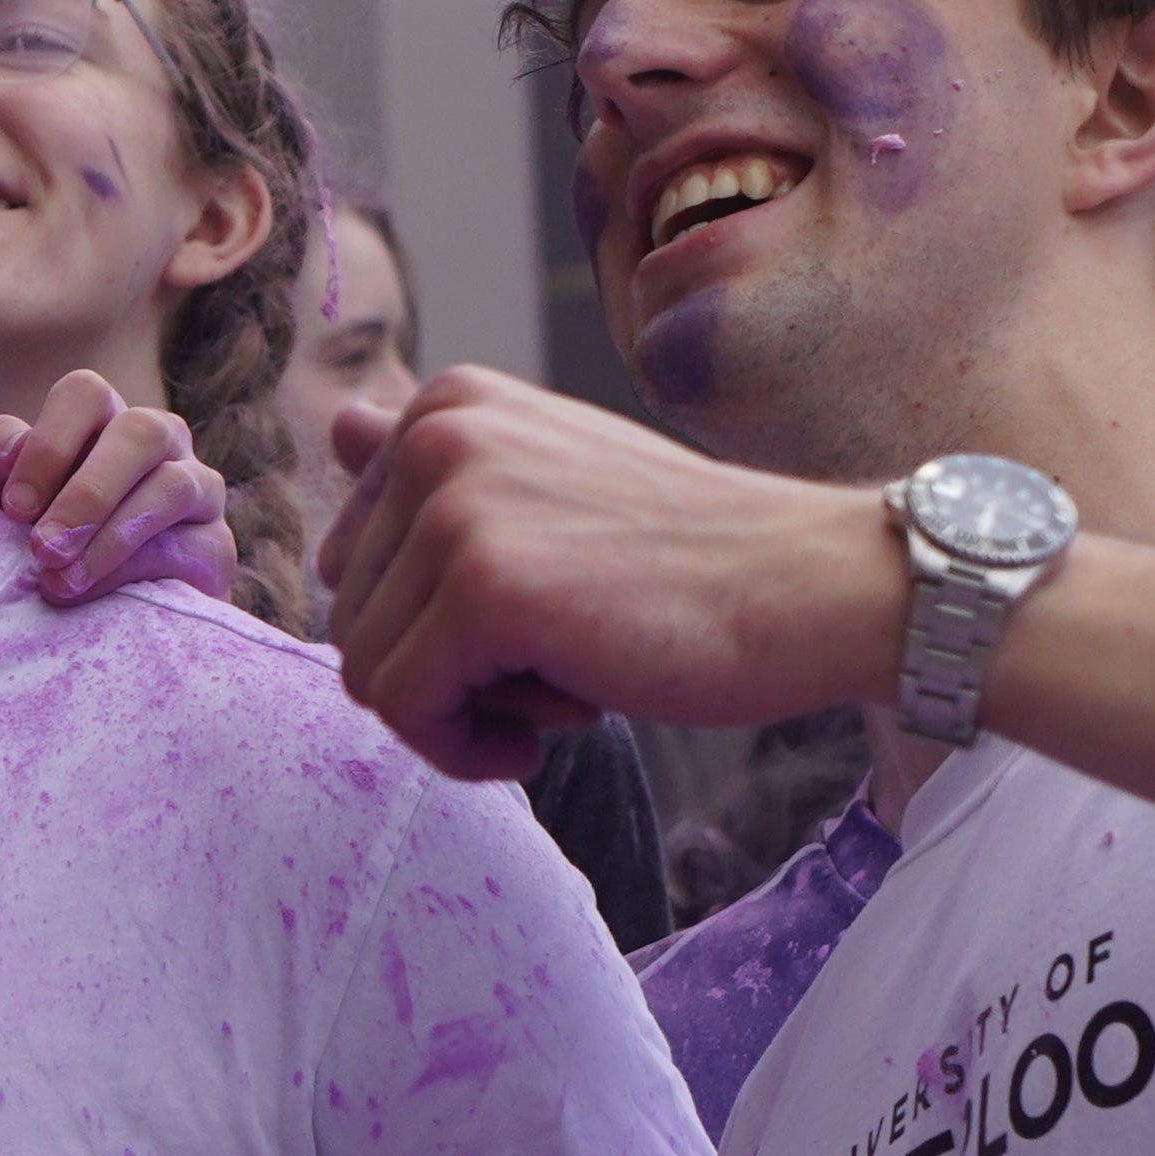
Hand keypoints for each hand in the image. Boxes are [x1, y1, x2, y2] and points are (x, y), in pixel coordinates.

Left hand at [0, 370, 234, 606]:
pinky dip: (132, 572)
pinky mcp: (214, 547)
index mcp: (100, 419)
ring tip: (60, 580)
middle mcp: (157, 441)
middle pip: (140, 431)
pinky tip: (92, 597)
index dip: (49, 445)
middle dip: (87, 493)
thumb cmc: (26, 546)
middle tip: (42, 548)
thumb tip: (14, 444)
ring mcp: (197, 489)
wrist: (69, 623)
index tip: (13, 509)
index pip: (84, 394)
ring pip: (174, 485)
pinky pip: (188, 547)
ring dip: (111, 535)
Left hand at [316, 366, 902, 780]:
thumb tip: (338, 424)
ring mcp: (456, 508)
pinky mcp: (483, 588)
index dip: (434, 630)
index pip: (353, 564)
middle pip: (353, 619)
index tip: (531, 629)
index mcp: (447, 406)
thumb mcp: (552, 488)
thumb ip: (441, 470)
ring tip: (567, 686)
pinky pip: (401, 709)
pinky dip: (465, 749)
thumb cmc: (689, 559)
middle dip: (449, 674)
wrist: (816, 587)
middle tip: (564, 663)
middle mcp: (438, 436)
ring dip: (464, 712)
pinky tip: (551, 734)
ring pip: (367, 671)